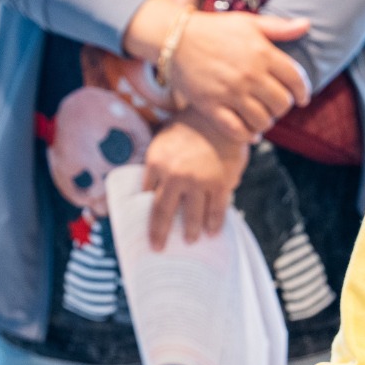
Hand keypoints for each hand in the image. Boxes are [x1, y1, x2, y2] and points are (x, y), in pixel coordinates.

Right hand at [124, 0, 310, 141]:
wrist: (175, 38)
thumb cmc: (215, 29)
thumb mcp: (249, 22)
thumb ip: (279, 27)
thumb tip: (307, 25)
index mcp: (262, 53)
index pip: (296, 79)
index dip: (303, 92)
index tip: (302, 98)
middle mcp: (249, 75)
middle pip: (282, 104)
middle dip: (283, 107)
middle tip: (277, 106)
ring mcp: (230, 93)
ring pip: (262, 121)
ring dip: (267, 122)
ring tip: (263, 118)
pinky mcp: (211, 107)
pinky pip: (237, 131)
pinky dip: (248, 136)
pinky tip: (251, 133)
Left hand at [142, 115, 248, 250]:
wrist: (219, 116)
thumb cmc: (188, 126)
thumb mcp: (162, 139)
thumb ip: (155, 164)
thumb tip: (147, 191)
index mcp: (156, 163)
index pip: (146, 196)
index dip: (144, 214)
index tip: (143, 230)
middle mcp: (174, 175)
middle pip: (163, 212)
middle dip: (159, 234)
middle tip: (158, 248)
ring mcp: (198, 181)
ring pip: (191, 215)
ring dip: (189, 231)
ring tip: (189, 241)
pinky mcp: (220, 183)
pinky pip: (216, 210)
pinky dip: (214, 224)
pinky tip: (212, 232)